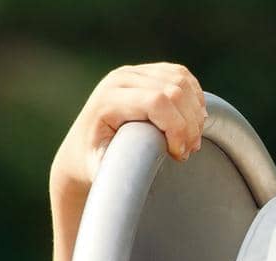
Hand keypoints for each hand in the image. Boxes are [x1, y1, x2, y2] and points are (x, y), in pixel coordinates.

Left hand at [50, 62, 206, 203]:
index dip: (177, 127)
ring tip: (190, 140)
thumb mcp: (100, 171)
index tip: (178, 153)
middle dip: (189, 123)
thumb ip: (117, 172)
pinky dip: (194, 98)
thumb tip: (138, 174)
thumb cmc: (91, 164)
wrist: (81, 149)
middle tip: (188, 150)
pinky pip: (181, 75)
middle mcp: (120, 79)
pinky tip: (192, 122)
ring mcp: (134, 71)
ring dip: (194, 112)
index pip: (157, 102)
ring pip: (181, 80)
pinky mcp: (147, 71)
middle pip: (173, 90)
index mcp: (108, 99)